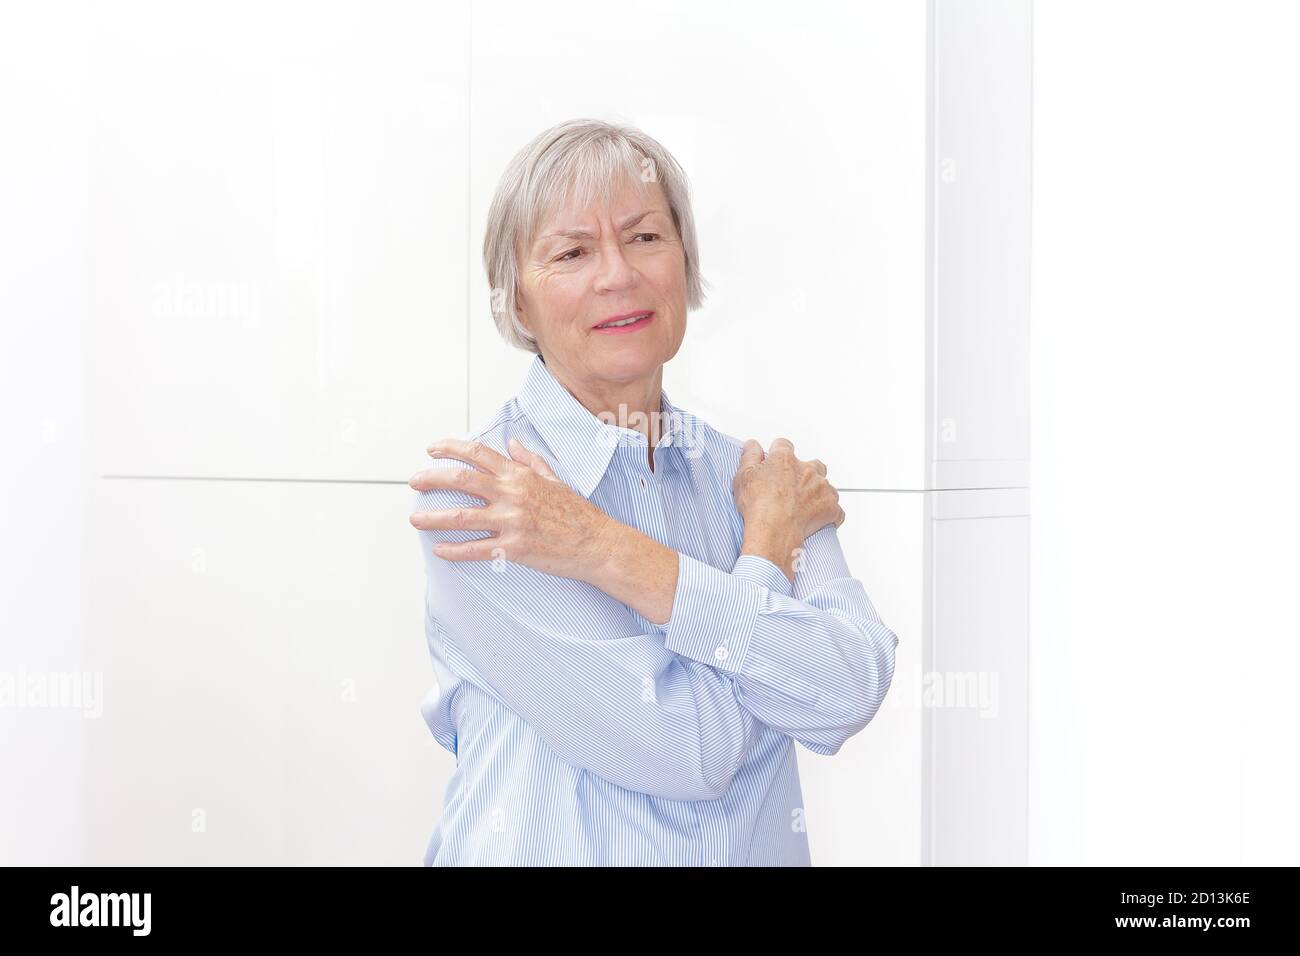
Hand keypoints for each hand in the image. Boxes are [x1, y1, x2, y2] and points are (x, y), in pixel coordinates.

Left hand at [409, 437, 617, 581]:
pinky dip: (453, 551)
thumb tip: (513, 444)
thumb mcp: (554, 479)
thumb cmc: (578, 512)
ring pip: (461, 516)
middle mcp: (512, 494)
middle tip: (415, 481)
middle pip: (461, 479)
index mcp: (520, 475)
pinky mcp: (513, 549)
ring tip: (416, 519)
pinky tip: (439, 550)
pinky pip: (475, 550)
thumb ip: (530, 461)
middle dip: (432, 478)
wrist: (597, 543)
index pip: (478, 453)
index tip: (432, 449)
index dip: (450, 447)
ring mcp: (511, 522)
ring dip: (433, 518)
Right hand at [732, 438, 843, 579]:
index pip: (784, 446)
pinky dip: (829, 512)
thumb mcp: (743, 476)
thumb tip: (753, 445)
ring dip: (818, 492)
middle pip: (812, 464)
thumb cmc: (759, 505)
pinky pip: (835, 508)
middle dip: (805, 472)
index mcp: (785, 459)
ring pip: (825, 485)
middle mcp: (807, 469)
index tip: (775, 462)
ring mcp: (821, 487)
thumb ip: (750, 456)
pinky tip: (818, 518)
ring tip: (804, 505)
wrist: (774, 530)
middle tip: (792, 487)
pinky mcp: (830, 507)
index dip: (778, 454)